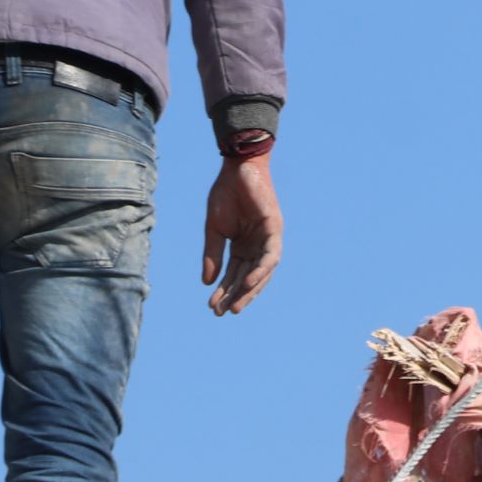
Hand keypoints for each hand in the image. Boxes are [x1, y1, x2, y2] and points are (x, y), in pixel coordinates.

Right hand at [202, 152, 282, 315]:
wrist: (237, 168)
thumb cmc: (225, 194)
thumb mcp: (214, 229)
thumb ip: (212, 254)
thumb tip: (206, 282)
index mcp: (243, 246)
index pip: (234, 274)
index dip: (223, 291)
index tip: (211, 307)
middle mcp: (258, 246)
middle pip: (248, 277)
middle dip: (237, 296)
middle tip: (223, 313)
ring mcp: (268, 239)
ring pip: (262, 271)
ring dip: (249, 289)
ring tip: (235, 305)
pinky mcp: (275, 229)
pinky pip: (271, 255)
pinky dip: (261, 270)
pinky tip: (248, 282)